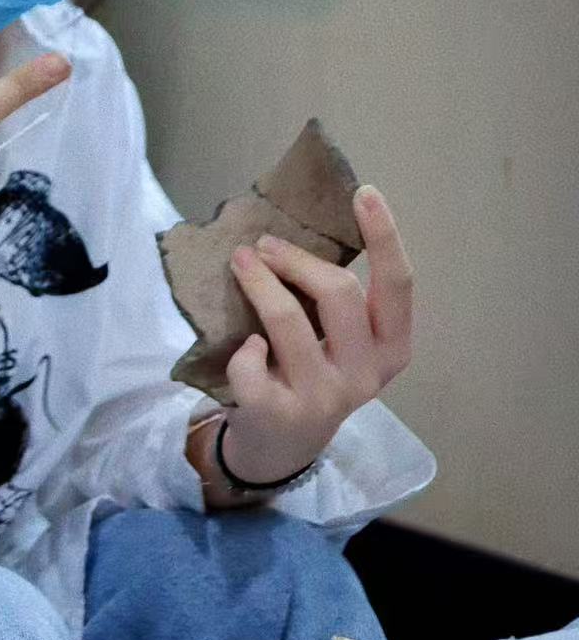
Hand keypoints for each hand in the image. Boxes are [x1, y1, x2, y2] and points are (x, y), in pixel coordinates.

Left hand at [220, 184, 413, 485]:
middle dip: (297, 258)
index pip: (398, 286)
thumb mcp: (340, 341)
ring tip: (240, 261)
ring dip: (260, 283)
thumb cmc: (311, 374)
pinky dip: (243, 349)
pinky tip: (245, 347)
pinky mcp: (279, 414)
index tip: (364, 191)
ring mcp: (324, 398)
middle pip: (340, 293)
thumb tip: (298, 228)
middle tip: (263, 243)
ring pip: (291, 322)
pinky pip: (252, 365)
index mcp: (390, 348)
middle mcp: (366, 374)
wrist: (280, 447)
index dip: (385, 237)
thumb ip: (335, 299)